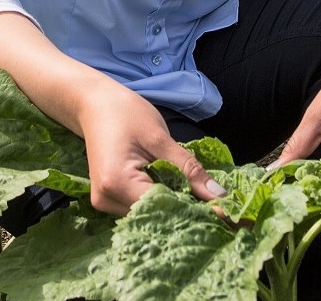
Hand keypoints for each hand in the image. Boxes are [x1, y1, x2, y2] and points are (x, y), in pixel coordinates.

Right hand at [78, 84, 225, 214]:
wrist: (95, 105)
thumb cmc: (126, 113)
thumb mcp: (160, 138)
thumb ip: (188, 168)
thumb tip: (219, 195)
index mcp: (117, 183)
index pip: (162, 207)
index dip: (194, 209)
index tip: (226, 212)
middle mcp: (106, 200)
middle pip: (155, 216)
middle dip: (186, 210)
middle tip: (220, 209)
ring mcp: (104, 202)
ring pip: (148, 214)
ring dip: (174, 206)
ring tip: (203, 201)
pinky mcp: (108, 198)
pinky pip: (140, 206)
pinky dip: (161, 199)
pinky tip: (179, 193)